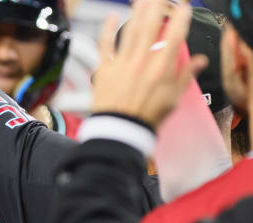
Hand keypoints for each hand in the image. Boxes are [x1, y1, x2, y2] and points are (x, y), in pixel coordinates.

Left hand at [91, 0, 207, 127]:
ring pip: (130, 32)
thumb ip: (185, 76)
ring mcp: (122, 63)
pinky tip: (110, 17)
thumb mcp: (172, 98)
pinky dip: (107, 30)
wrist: (121, 129)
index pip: (174, 37)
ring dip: (136, 13)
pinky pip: (105, 45)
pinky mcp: (105, 69)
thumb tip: (199, 62)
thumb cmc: (146, 116)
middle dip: (156, 9)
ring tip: (141, 1)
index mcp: (161, 68)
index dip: (179, 20)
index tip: (182, 8)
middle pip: (150, 28)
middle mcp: (142, 61)